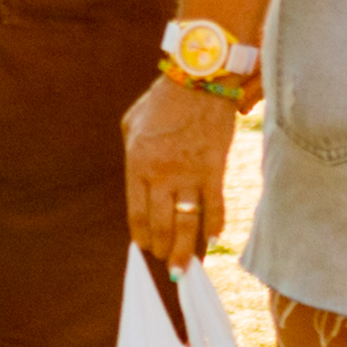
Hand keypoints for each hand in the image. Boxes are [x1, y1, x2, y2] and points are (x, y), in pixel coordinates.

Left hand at [120, 74, 233, 265]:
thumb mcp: (132, 124)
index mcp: (137, 164)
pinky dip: (215, 226)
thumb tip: (137, 182)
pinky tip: (213, 239)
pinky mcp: (215, 168)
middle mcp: (161, 174)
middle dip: (163, 250)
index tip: (145, 250)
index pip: (137, 215)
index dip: (142, 238)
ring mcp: (190, 173)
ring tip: (185, 268)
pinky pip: (215, 207)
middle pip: (162, 226)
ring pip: (188, 224)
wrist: (199, 78)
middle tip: (166, 264)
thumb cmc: (162, 100)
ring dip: (186, 251)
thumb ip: (132, 154)